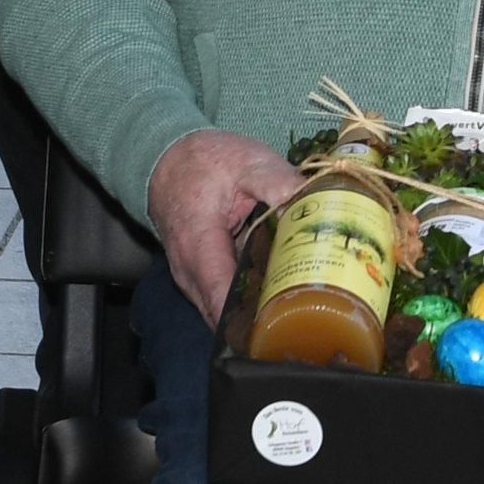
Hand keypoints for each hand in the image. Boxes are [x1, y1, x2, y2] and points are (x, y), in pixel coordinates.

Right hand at [149, 128, 301, 326]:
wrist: (168, 158)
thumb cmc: (207, 161)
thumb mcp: (249, 162)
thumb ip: (280, 184)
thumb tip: (314, 209)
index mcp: (198, 246)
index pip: (221, 300)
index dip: (253, 322)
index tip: (288, 325)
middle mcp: (189, 273)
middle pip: (225, 317)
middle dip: (262, 323)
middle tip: (308, 316)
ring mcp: (190, 279)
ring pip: (223, 313)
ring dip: (256, 313)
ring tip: (298, 307)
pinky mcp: (198, 279)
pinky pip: (222, 300)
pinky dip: (247, 300)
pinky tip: (278, 291)